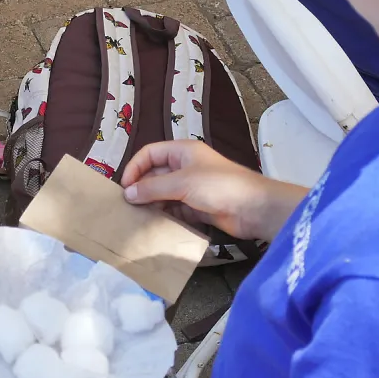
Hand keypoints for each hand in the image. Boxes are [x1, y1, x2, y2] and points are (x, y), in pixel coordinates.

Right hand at [120, 140, 303, 241]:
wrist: (254, 208)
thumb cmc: (218, 186)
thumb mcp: (182, 182)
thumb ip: (153, 188)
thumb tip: (128, 194)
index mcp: (183, 151)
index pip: (150, 153)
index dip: (135, 167)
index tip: (124, 187)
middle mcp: (186, 167)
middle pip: (156, 174)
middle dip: (142, 188)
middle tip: (128, 207)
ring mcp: (193, 188)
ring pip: (164, 194)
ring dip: (152, 204)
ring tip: (138, 218)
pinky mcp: (199, 207)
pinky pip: (175, 210)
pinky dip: (166, 216)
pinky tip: (155, 226)